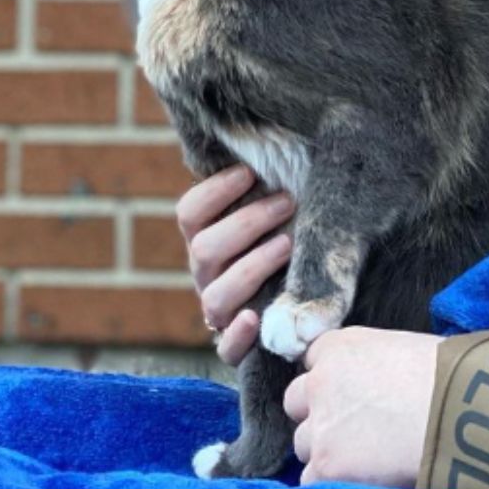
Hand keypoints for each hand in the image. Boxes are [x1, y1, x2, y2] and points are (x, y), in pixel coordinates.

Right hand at [175, 165, 293, 365]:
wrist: (299, 309)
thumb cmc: (288, 245)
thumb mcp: (273, 217)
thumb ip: (265, 190)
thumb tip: (276, 140)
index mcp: (206, 241)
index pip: (189, 213)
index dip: (215, 192)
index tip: (249, 173)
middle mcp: (205, 276)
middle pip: (204, 248)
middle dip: (247, 222)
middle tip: (286, 202)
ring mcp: (218, 312)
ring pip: (215, 295)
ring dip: (251, 266)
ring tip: (288, 244)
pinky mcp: (235, 346)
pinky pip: (225, 348)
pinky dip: (238, 335)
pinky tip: (256, 318)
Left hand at [283, 326, 441, 488]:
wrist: (465, 415)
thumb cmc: (452, 379)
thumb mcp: (404, 349)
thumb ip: (374, 364)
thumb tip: (378, 383)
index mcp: (338, 347)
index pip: (312, 363)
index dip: (333, 383)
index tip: (353, 398)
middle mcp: (319, 381)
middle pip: (298, 403)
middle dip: (321, 417)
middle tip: (356, 433)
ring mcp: (320, 425)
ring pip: (305, 444)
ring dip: (327, 453)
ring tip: (368, 464)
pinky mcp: (327, 465)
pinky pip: (313, 482)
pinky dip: (333, 486)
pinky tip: (362, 486)